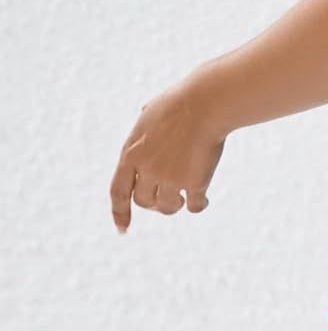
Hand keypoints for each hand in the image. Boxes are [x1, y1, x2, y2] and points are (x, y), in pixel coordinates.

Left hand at [109, 75, 226, 234]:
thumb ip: (145, 124)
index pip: (118, 191)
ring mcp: (171, 177)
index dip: (120, 212)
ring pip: (168, 207)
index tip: (123, 229)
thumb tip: (145, 115)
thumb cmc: (181, 101)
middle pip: (144, 201)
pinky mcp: (195, 182)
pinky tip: (203, 201)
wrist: (206, 102)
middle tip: (169, 198)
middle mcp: (147, 169)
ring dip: (176, 205)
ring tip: (184, 200)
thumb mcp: (151, 112)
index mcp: (132, 153)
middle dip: (155, 202)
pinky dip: (198, 206)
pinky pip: (195, 205)